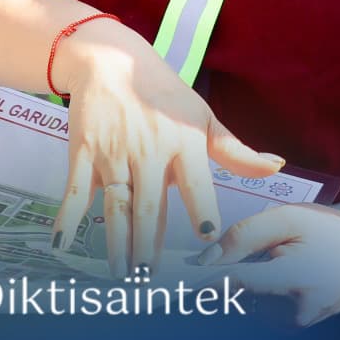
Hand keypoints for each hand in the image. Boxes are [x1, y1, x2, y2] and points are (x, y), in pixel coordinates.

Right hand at [50, 23, 283, 276]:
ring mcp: (113, 152)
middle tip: (150, 279)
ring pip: (116, 205)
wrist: (110, 61)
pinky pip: (76, 190)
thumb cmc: (164, 94)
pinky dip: (68, 218)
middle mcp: (148, 150)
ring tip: (120, 274)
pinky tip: (63, 245)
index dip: (202, 209)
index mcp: (183, 142)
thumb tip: (276, 166)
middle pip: (149, 206)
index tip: (207, 237)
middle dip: (148, 245)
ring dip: (116, 242)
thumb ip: (235, 151)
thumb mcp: (202, 117)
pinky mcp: (83, 151)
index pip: (196, 183)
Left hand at [199, 204, 339, 326]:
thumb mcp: (290, 218)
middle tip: (189, 269)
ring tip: (250, 262)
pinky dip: (249, 292)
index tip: (170, 282)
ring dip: (235, 285)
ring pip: (243, 303)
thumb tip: (207, 260)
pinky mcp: (292, 327)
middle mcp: (293, 312)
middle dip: (215, 280)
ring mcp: (293, 324)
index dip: (203, 281)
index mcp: (295, 280)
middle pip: (235, 296)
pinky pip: (256, 308)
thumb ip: (246, 235)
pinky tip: (259, 273)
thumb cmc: (330, 231)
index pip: (237, 284)